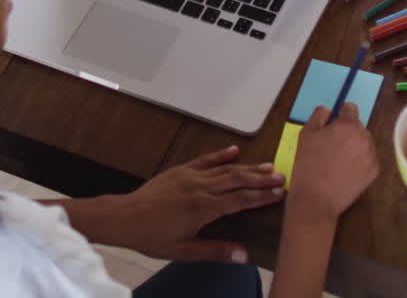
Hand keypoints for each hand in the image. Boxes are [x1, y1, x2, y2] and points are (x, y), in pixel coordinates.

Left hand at [104, 145, 284, 262]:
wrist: (125, 217)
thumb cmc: (152, 236)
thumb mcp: (184, 251)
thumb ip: (215, 251)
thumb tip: (243, 255)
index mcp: (204, 208)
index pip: (240, 200)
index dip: (262, 196)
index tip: (279, 194)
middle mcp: (200, 188)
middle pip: (238, 180)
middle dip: (261, 178)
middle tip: (281, 177)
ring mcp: (190, 176)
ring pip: (225, 168)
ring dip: (247, 167)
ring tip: (268, 165)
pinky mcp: (180, 170)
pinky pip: (205, 160)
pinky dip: (221, 155)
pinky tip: (234, 151)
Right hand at [288, 104, 378, 222]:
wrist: (316, 199)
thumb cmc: (308, 165)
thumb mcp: (306, 134)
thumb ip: (318, 116)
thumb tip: (328, 110)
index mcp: (348, 125)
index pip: (350, 108)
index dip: (340, 113)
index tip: (333, 123)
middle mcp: (364, 138)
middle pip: (358, 126)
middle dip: (347, 131)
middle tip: (332, 146)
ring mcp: (372, 155)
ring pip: (364, 142)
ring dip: (355, 145)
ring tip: (338, 160)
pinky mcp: (374, 172)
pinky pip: (368, 159)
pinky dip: (360, 161)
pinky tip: (345, 170)